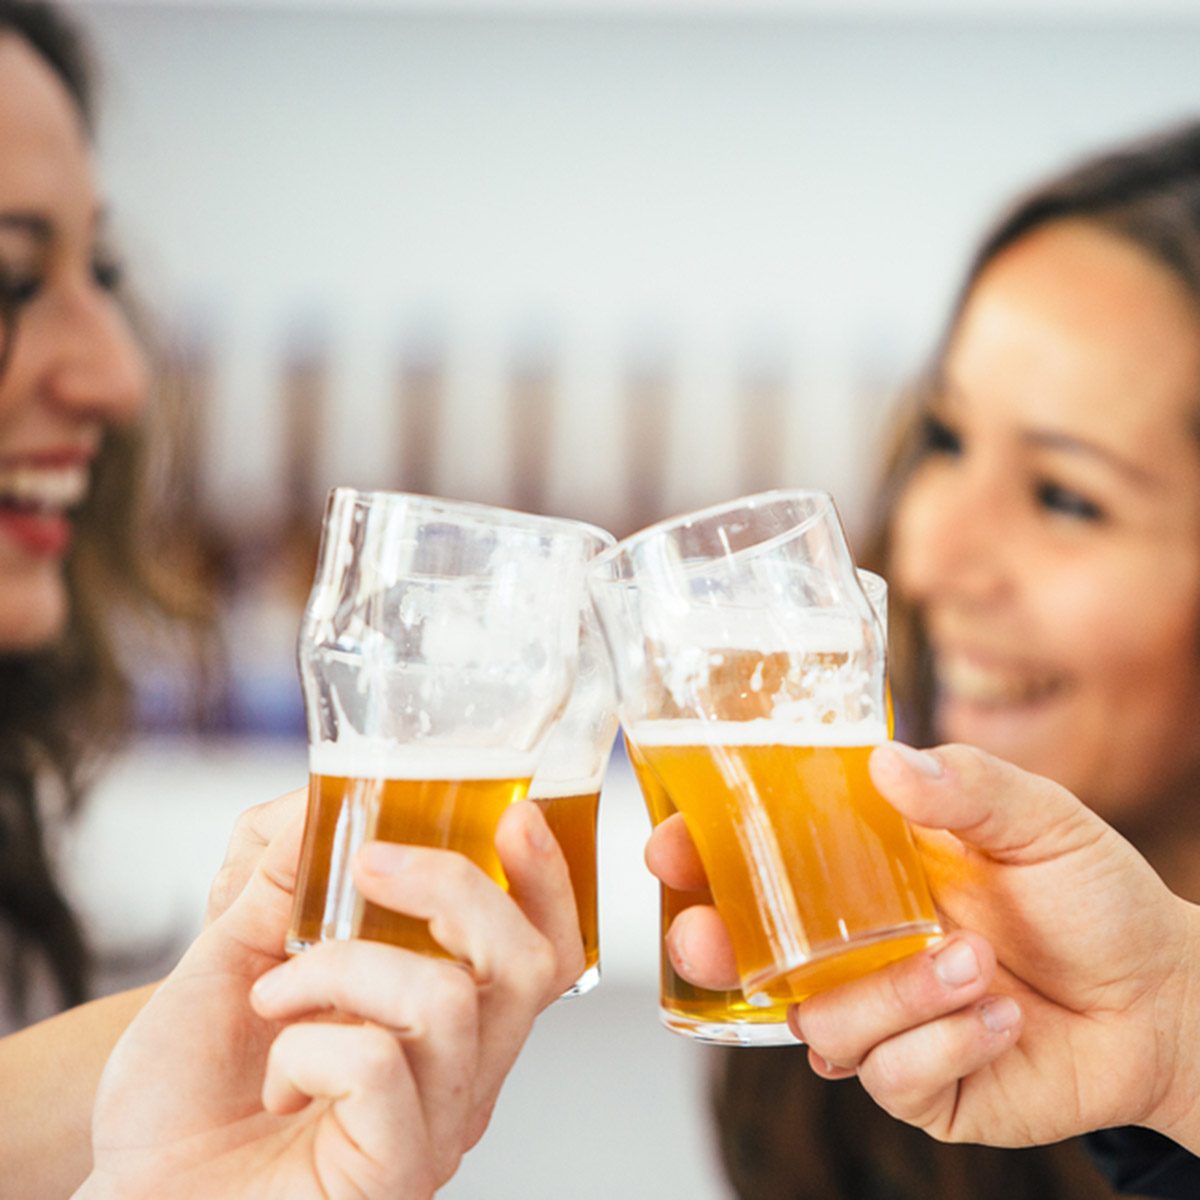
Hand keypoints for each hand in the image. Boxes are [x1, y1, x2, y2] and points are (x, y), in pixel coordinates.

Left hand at [78, 794, 581, 1198]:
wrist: (130, 1189)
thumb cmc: (189, 1089)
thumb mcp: (231, 953)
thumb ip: (281, 877)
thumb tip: (319, 798)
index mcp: (450, 1021)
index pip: (545, 947)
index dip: (548, 880)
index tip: (515, 815)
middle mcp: (461, 1073)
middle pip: (531, 962)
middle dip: (457, 885)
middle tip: (373, 863)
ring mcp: (433, 1127)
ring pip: (451, 998)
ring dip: (345, 964)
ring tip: (277, 990)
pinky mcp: (393, 1173)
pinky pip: (381, 1065)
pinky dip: (310, 1043)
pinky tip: (277, 1074)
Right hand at [645, 742, 1199, 1152]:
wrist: (1162, 998)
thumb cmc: (1091, 895)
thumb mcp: (1038, 818)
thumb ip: (966, 786)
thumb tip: (884, 763)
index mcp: (862, 873)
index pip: (757, 864)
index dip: (700, 858)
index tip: (668, 849)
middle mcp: (854, 947)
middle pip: (743, 959)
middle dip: (712, 953)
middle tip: (711, 940)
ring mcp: (881, 1018)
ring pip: (819, 1022)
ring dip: (893, 992)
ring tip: (974, 963)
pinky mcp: (920, 1084)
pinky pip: (890, 1077)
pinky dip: (948, 1041)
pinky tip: (1000, 1017)